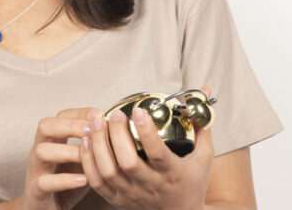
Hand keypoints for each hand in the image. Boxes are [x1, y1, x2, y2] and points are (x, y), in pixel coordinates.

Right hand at [16, 107, 97, 209]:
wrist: (47, 207)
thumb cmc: (66, 179)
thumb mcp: (82, 159)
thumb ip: (94, 145)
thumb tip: (120, 132)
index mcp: (52, 140)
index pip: (60, 116)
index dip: (79, 112)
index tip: (99, 114)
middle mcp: (40, 150)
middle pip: (45, 126)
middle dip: (70, 125)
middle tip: (91, 130)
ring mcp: (35, 170)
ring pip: (42, 151)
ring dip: (68, 151)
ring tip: (88, 155)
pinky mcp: (35, 191)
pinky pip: (44, 182)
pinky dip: (64, 180)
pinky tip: (83, 179)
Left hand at [79, 86, 214, 209]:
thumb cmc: (192, 182)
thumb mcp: (204, 156)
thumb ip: (202, 124)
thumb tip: (205, 93)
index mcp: (173, 174)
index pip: (157, 153)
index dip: (146, 132)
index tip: (139, 111)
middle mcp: (151, 186)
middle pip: (128, 162)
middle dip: (117, 135)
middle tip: (115, 114)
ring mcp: (132, 194)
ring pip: (108, 171)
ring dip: (98, 144)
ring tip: (96, 123)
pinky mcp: (117, 200)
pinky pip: (96, 181)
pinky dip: (88, 160)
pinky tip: (87, 141)